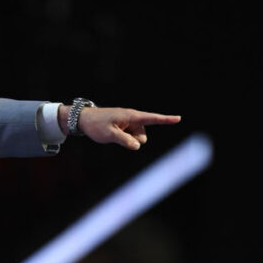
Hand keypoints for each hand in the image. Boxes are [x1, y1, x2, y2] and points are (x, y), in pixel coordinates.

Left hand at [60, 105, 180, 149]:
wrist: (84, 119)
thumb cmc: (96, 125)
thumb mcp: (109, 135)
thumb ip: (124, 140)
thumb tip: (138, 146)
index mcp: (131, 116)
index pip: (152, 118)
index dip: (165, 119)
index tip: (178, 118)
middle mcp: (132, 118)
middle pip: (143, 136)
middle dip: (135, 140)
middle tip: (117, 136)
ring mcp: (128, 122)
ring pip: (137, 138)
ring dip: (128, 140)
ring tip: (112, 134)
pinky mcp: (124, 126)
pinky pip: (130, 137)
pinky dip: (124, 138)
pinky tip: (113, 134)